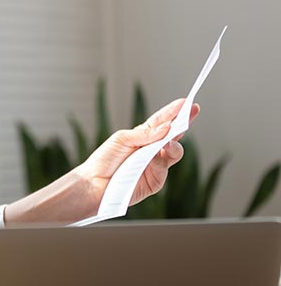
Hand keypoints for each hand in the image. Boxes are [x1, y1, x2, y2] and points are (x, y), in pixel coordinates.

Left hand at [79, 98, 199, 207]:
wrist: (94, 183)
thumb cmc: (105, 159)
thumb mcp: (122, 139)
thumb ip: (144, 134)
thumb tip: (167, 127)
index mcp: (143, 136)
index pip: (162, 122)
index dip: (174, 112)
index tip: (187, 102)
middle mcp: (152, 149)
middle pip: (173, 135)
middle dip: (183, 122)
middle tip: (192, 111)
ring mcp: (155, 166)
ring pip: (174, 152)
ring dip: (175, 142)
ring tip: (174, 133)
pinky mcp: (155, 181)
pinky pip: (163, 169)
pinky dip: (161, 161)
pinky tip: (157, 154)